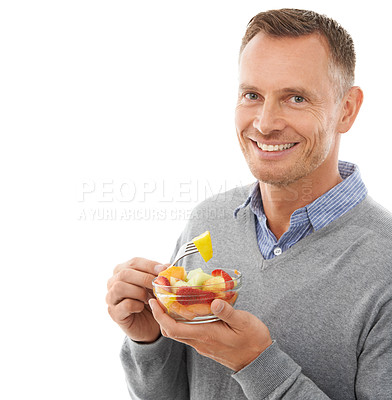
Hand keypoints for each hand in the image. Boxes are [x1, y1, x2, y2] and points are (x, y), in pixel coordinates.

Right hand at [106, 257, 166, 342]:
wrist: (149, 324)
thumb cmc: (151, 300)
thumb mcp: (156, 285)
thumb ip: (159, 275)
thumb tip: (167, 266)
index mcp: (123, 270)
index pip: (134, 262)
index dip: (150, 265)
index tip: (164, 270)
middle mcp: (113, 282)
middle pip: (125, 273)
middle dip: (145, 278)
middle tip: (159, 285)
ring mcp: (111, 297)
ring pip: (120, 287)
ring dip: (139, 292)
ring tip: (149, 298)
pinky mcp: (114, 313)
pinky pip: (124, 305)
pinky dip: (136, 305)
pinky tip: (142, 307)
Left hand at [149, 298, 272, 370]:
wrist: (260, 362)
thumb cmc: (253, 341)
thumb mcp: (244, 322)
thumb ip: (228, 312)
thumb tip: (214, 301)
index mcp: (206, 335)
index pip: (173, 328)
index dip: (160, 315)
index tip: (154, 302)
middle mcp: (200, 341)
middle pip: (171, 331)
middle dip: (160, 315)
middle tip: (159, 298)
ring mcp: (203, 345)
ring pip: (178, 333)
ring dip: (170, 318)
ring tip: (171, 300)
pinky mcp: (207, 345)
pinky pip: (188, 334)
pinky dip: (181, 322)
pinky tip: (188, 310)